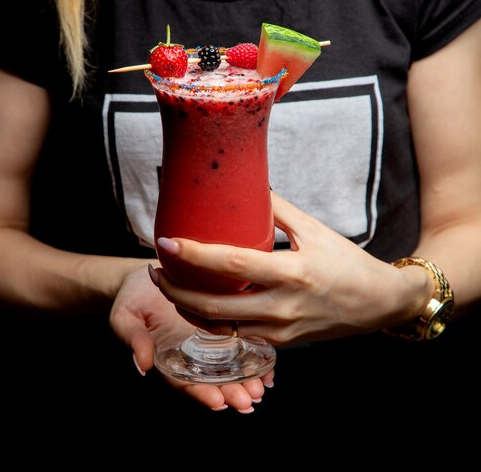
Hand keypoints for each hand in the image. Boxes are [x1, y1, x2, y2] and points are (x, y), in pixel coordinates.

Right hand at [109, 265, 272, 412]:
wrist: (146, 275)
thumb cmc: (133, 298)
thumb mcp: (125, 316)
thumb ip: (133, 339)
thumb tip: (142, 364)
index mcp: (168, 357)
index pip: (186, 382)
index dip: (201, 393)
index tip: (218, 402)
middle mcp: (191, 353)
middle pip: (213, 379)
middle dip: (232, 391)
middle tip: (249, 399)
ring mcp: (207, 337)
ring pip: (229, 363)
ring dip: (247, 376)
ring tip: (263, 385)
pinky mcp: (221, 318)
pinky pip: (238, 338)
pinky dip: (253, 350)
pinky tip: (268, 357)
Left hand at [151, 192, 426, 344]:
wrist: (379, 304)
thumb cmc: (348, 263)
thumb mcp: (315, 230)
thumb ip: (279, 211)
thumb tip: (248, 190)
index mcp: (291, 273)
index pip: (232, 264)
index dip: (194, 254)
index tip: (166, 241)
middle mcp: (281, 307)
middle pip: (213, 306)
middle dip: (175, 290)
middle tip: (155, 270)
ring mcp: (279, 331)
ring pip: (220, 327)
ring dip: (188, 308)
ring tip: (169, 285)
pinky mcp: (280, 343)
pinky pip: (236, 334)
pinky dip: (212, 321)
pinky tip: (199, 303)